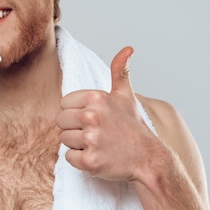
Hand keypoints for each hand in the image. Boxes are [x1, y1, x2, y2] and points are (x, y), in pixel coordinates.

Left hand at [56, 46, 158, 181]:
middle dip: (74, 128)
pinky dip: (81, 160)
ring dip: (78, 145)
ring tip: (99, 144)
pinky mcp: (90, 161)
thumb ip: (120, 71)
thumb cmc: (133, 126)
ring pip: (64, 140)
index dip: (76, 112)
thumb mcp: (126, 96)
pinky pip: (69, 158)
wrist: (148, 158)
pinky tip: (98, 156)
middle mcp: (92, 116)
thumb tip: (128, 48)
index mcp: (96, 98)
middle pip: (60, 122)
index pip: (64, 104)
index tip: (94, 119)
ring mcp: (91, 140)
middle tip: (96, 133)